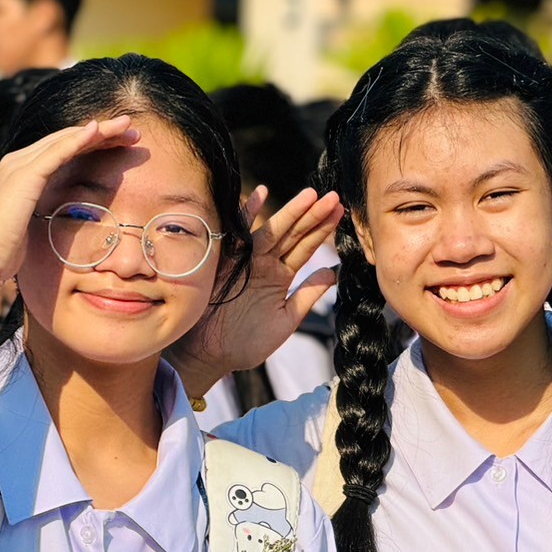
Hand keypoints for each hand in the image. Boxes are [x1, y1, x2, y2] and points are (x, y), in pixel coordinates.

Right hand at [0, 116, 139, 287]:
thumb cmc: (4, 251)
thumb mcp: (29, 226)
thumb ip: (39, 214)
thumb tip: (55, 222)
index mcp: (21, 173)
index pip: (63, 150)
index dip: (93, 144)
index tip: (122, 145)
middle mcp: (18, 162)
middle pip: (68, 139)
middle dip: (103, 133)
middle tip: (133, 131)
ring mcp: (20, 166)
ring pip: (66, 139)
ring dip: (100, 131)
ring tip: (128, 126)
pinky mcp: (25, 175)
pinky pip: (57, 151)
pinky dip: (78, 139)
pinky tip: (98, 130)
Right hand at [173, 186, 344, 395]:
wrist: (210, 356)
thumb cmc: (246, 343)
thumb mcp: (286, 320)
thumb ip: (307, 295)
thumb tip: (333, 272)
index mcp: (279, 277)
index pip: (305, 248)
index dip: (322, 230)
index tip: (341, 211)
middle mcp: (264, 264)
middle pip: (293, 235)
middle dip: (313, 216)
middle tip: (334, 196)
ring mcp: (245, 263)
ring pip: (272, 232)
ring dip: (291, 213)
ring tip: (311, 195)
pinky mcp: (225, 265)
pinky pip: (237, 237)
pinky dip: (246, 216)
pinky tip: (258, 194)